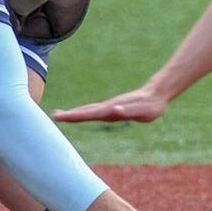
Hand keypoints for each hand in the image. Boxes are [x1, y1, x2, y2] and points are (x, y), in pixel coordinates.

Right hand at [52, 86, 167, 123]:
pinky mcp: (113, 108)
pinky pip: (96, 110)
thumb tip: (114, 110)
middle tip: (54, 116)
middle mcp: (108, 108)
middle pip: (85, 111)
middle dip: (70, 115)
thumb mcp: (140, 111)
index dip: (74, 116)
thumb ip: (127, 111)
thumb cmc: (150, 106)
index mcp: (110, 109)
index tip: (60, 116)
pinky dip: (85, 112)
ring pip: (89, 110)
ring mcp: (110, 107)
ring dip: (75, 114)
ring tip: (62, 115)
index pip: (89, 114)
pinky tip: (81, 114)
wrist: (156, 94)